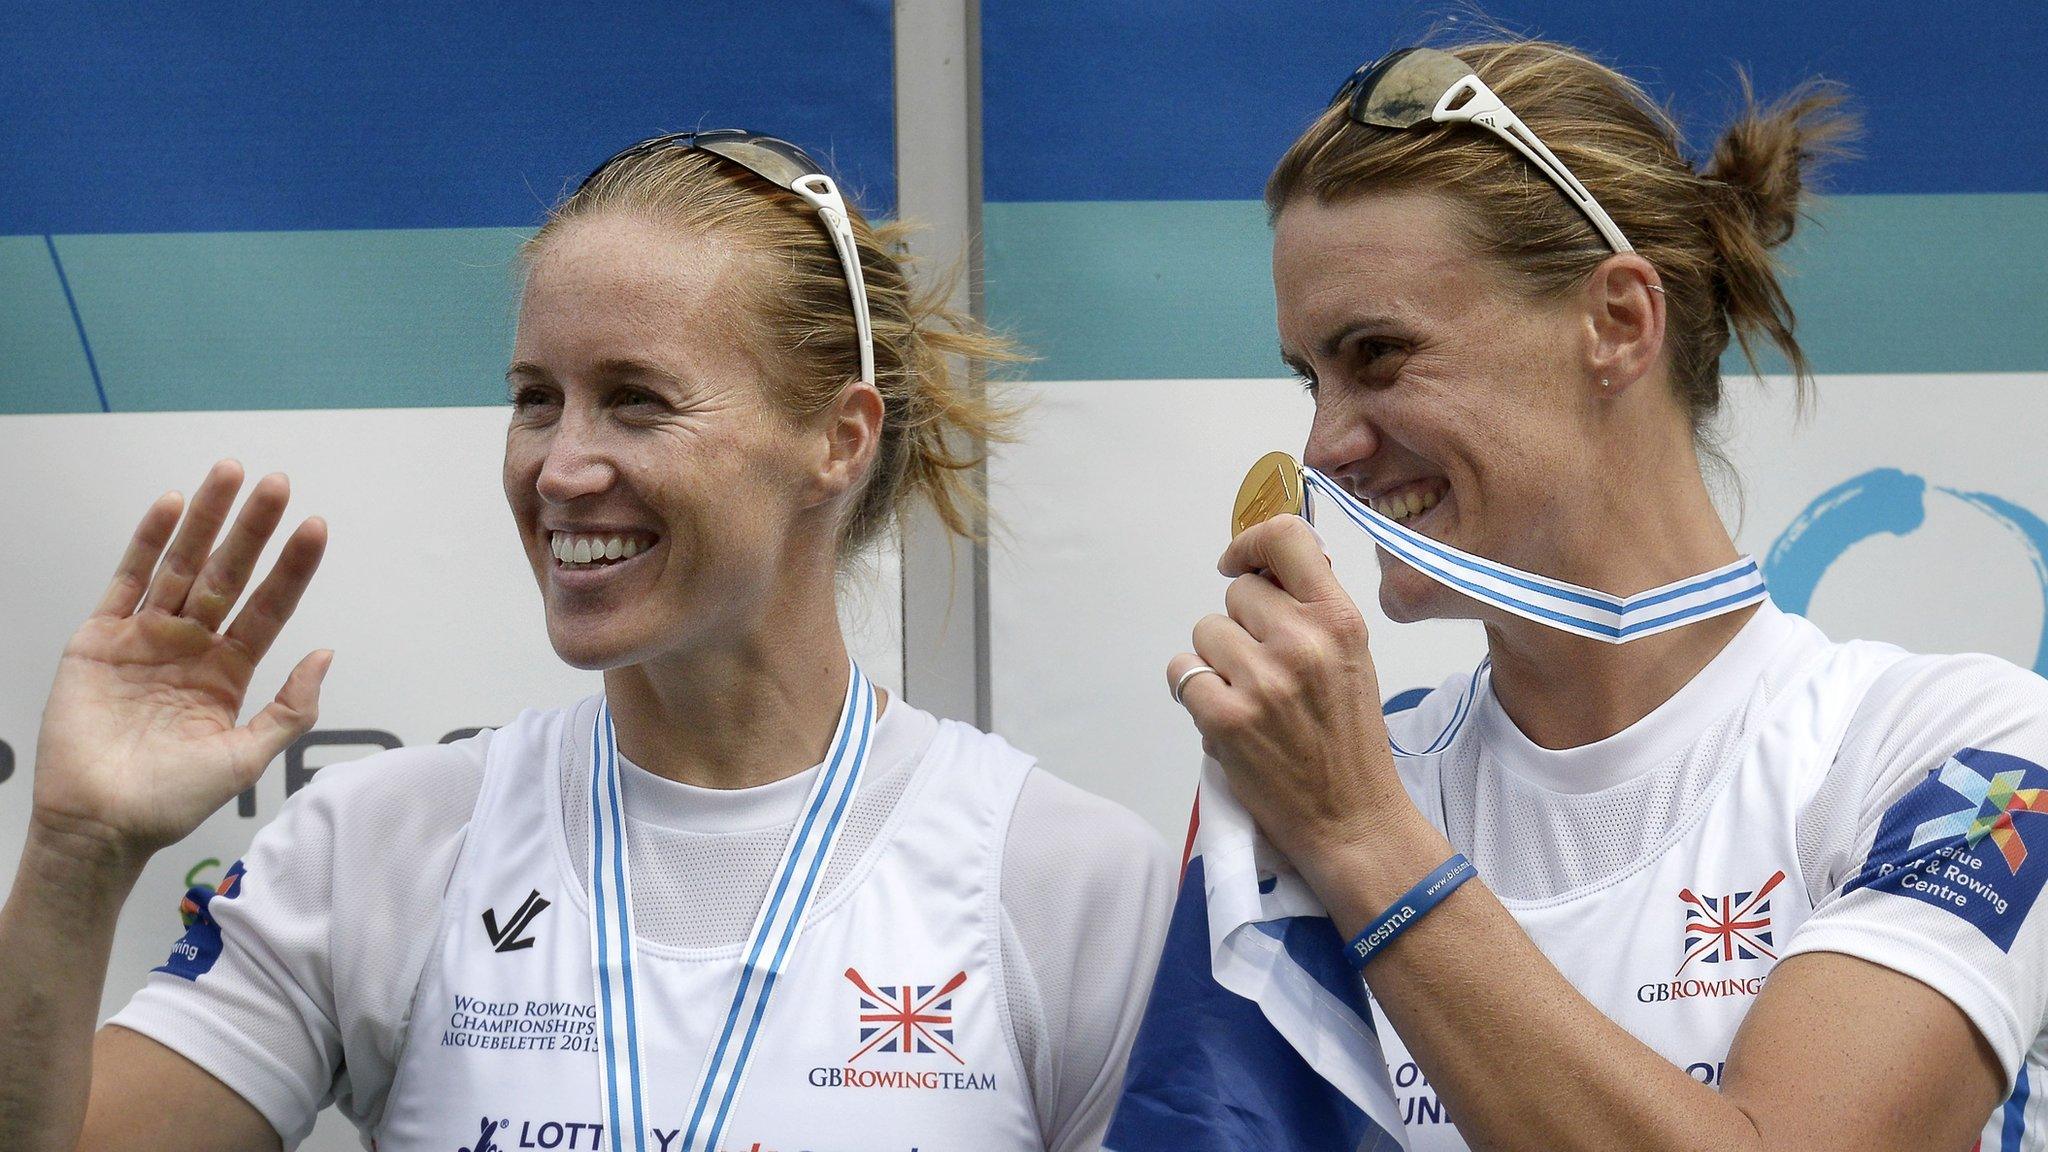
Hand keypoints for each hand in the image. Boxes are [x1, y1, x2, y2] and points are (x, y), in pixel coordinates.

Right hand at [31, 461, 330, 865]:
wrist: (102, 824)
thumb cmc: (172, 800)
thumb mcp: (246, 756)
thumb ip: (290, 708)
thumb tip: (326, 655)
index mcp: (229, 671)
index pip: (269, 607)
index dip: (291, 568)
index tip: (316, 528)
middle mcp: (191, 646)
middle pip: (229, 574)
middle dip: (253, 529)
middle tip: (278, 484)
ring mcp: (146, 637)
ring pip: (182, 566)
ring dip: (206, 521)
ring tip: (228, 474)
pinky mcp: (100, 638)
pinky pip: (127, 581)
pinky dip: (147, 543)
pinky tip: (172, 508)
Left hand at [1168, 514, 1403, 878]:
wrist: (1352, 818)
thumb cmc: (1350, 738)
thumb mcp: (1351, 658)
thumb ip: (1312, 610)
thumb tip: (1262, 564)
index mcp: (1339, 620)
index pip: (1286, 538)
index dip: (1251, 542)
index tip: (1236, 561)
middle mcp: (1301, 641)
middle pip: (1237, 592)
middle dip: (1243, 624)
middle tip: (1267, 668)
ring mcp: (1260, 680)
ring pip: (1205, 632)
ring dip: (1217, 660)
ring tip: (1251, 696)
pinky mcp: (1224, 718)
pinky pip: (1182, 672)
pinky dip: (1195, 691)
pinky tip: (1226, 714)